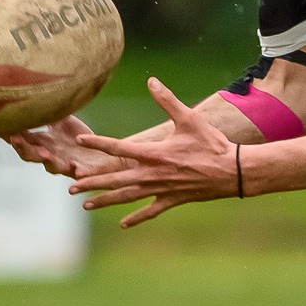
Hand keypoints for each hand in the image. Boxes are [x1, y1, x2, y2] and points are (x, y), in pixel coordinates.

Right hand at [5, 115, 126, 179]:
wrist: (107, 156)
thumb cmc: (81, 139)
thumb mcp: (63, 121)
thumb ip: (49, 110)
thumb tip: (33, 91)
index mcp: (43, 143)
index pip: (21, 139)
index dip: (8, 134)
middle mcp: (51, 155)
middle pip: (31, 154)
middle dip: (22, 148)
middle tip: (15, 139)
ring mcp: (67, 164)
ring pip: (53, 166)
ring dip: (47, 161)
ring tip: (45, 156)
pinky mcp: (86, 171)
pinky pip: (81, 175)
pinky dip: (79, 174)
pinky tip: (78, 171)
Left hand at [66, 78, 238, 225]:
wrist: (233, 171)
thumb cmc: (212, 143)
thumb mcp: (190, 119)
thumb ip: (167, 101)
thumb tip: (151, 81)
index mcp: (154, 153)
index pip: (119, 147)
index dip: (98, 143)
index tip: (81, 142)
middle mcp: (152, 174)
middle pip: (115, 179)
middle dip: (92, 183)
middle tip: (72, 186)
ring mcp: (161, 189)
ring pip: (126, 197)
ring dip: (105, 201)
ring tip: (86, 205)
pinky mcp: (172, 200)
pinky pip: (150, 211)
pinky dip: (136, 217)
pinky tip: (123, 224)